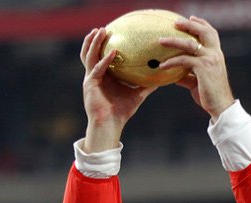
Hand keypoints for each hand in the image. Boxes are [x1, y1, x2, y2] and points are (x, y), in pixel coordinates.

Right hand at [80, 28, 156, 152]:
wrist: (111, 125)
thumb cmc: (122, 111)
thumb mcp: (137, 95)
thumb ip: (146, 85)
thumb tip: (161, 79)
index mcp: (103, 76)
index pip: (100, 56)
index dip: (102, 44)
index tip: (110, 31)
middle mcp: (95, 75)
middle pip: (91, 53)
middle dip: (94, 39)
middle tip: (102, 28)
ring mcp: (91, 79)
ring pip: (89, 56)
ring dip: (94, 43)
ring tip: (100, 31)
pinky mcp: (90, 84)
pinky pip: (97, 69)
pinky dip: (105, 60)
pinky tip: (112, 53)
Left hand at [158, 16, 234, 120]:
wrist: (221, 106)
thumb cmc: (209, 96)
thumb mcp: (197, 83)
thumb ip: (187, 76)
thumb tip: (173, 76)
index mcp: (216, 55)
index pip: (211, 33)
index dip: (201, 24)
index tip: (191, 18)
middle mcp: (215, 54)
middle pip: (203, 32)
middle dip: (189, 24)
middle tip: (175, 22)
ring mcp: (210, 59)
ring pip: (189, 44)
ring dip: (173, 41)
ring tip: (160, 40)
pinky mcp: (203, 68)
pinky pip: (184, 60)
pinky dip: (171, 62)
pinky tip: (162, 66)